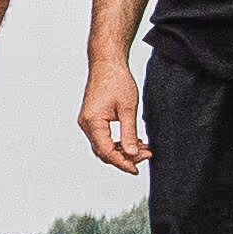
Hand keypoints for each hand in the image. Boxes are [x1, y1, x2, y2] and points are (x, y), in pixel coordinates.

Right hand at [80, 56, 148, 176]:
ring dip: (122, 150)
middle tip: (146, 156)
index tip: (136, 169)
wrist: (107, 63)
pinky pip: (103, 137)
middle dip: (124, 157)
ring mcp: (88, 122)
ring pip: (103, 146)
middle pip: (103, 152)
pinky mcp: (92, 119)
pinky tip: (133, 141)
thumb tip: (132, 153)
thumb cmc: (116, 81)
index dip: (122, 162)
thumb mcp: (128, 109)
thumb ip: (129, 134)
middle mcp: (86, 124)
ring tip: (143, 149)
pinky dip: (117, 142)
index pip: (106, 151)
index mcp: (93, 122)